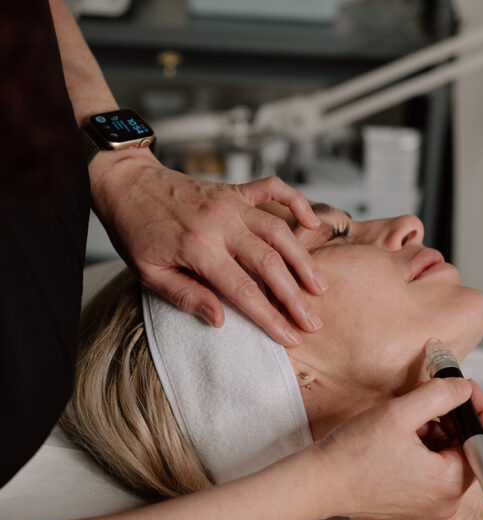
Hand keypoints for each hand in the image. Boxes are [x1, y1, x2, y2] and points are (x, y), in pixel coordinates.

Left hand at [90, 152, 325, 344]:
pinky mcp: (234, 189)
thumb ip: (185, 295)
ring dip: (302, 259)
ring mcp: (230, 202)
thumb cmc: (135, 230)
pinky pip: (273, 189)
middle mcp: (220, 223)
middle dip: (295, 296)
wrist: (126, 182)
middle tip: (313, 321)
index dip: (270, 317)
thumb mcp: (148, 272)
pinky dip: (297, 202)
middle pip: (269, 263)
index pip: (243, 289)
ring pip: (279, 231)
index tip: (290, 336)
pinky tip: (312, 222)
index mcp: (197, 247)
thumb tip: (220, 319)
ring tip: (319, 286)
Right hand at [312, 377, 482, 519]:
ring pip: (450, 454)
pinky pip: (433, 467)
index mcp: (450, 484)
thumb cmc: (354, 452)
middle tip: (429, 392)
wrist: (318, 483)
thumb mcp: (401, 412)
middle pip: (470, 447)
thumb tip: (464, 388)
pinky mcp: (413, 501)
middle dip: (454, 415)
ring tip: (407, 413)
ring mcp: (430, 504)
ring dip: (436, 427)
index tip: (464, 388)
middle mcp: (446, 501)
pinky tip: (399, 431)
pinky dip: (423, 443)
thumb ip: (441, 394)